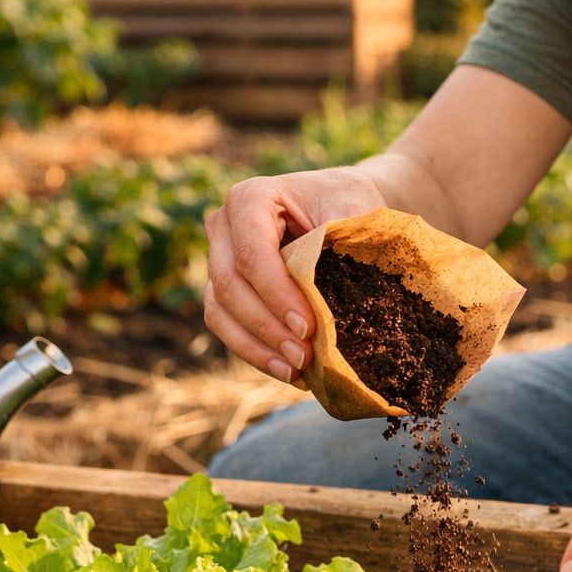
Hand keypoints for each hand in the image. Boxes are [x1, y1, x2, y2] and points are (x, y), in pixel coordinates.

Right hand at [203, 167, 386, 382]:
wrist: (340, 205)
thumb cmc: (348, 204)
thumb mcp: (353, 209)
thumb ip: (337, 241)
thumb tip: (324, 294)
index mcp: (249, 199)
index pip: (251, 253)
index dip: (276, 295)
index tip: (308, 327)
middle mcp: (223, 227)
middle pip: (229, 285)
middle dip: (267, 327)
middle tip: (304, 357)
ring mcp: (218, 258)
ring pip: (220, 311)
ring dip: (256, 347)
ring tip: (295, 373)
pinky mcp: (224, 289)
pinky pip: (226, 325)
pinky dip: (254, 352)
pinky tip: (287, 372)